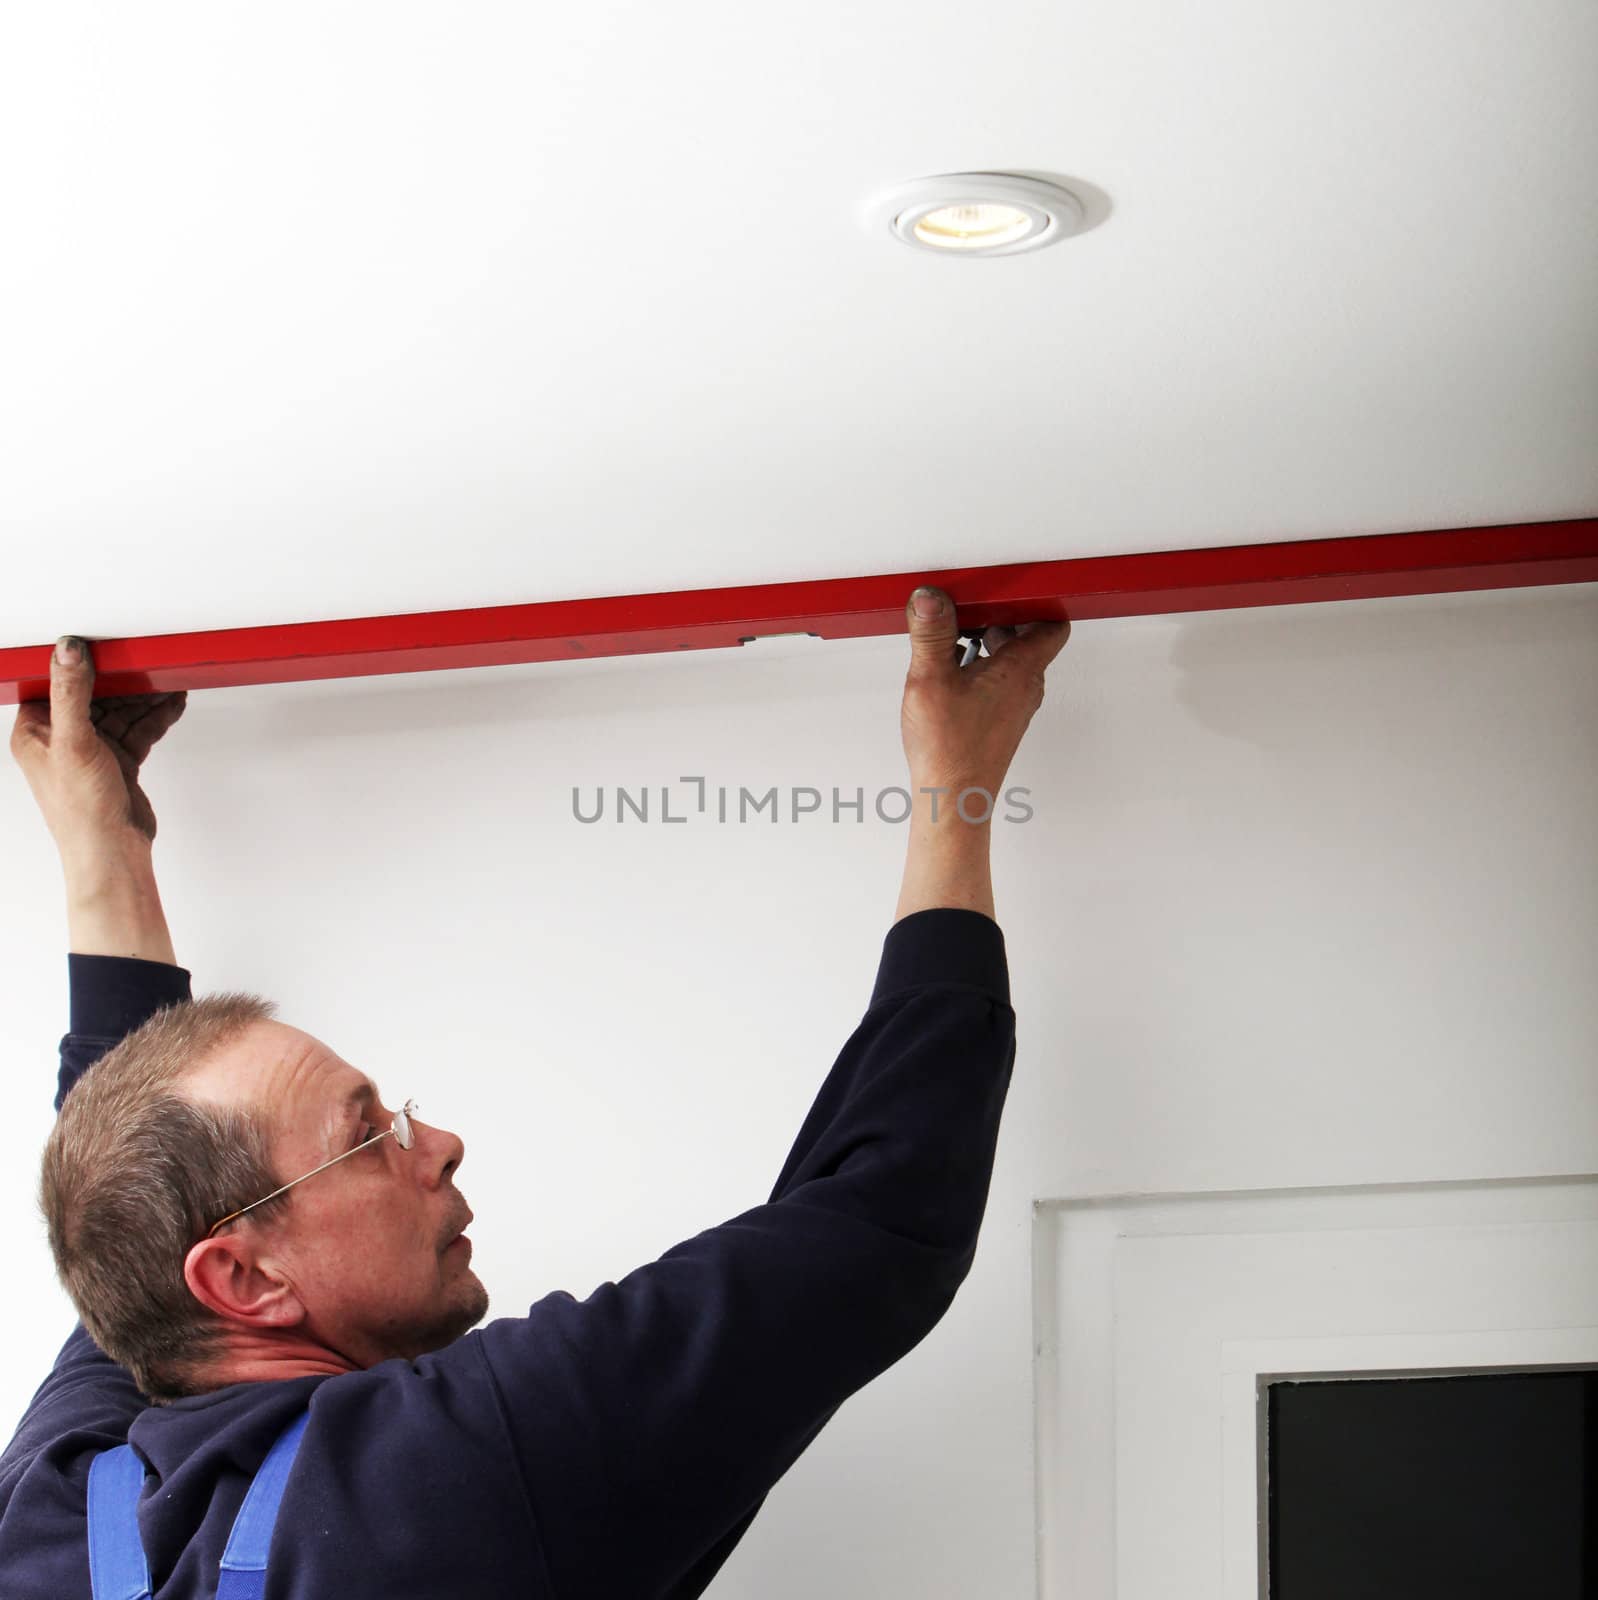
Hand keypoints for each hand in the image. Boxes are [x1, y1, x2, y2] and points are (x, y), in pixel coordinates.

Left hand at [10, 638, 187, 849]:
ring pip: (120, 712)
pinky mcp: (118, 763)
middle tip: (146, 660)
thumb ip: (72, 693)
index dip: (76, 663)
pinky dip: (155, 717)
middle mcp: (61, 741)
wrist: (113, 851)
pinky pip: (137, 731)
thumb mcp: (74, 742)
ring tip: (168, 680)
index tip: (100, 643)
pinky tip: (172, 705)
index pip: (54, 684)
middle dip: (122, 679)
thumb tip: (68, 649)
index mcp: (35, 733)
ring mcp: (92, 752)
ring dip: (145, 697)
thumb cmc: (80, 810)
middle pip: (94, 695)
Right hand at [899, 588, 1069, 800]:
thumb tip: (930, 598)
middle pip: (1025, 638)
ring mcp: (1013, 706)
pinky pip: (996, 682)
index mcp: (1020, 669)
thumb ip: (932, 633)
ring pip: (1009, 661)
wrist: (954, 798)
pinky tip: (946, 675)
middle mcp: (1024, 687)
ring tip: (950, 640)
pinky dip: (977, 669)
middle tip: (967, 608)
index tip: (1008, 589)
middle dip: (997, 618)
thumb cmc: (950, 749)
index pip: (1052, 624)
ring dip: (984, 644)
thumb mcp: (931, 678)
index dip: (1035, 602)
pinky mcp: (998, 722)